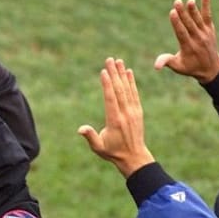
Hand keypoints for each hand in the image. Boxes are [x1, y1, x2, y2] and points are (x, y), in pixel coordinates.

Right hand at [78, 58, 154, 177]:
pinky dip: (132, 82)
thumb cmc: (113, 152)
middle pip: (119, 90)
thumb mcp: (99, 147)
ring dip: (122, 74)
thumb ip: (90, 136)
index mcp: (115, 121)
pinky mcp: (138, 112)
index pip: (111, 99)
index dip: (107, 84)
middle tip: (110, 60)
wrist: (134, 157)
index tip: (104, 71)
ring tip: (119, 61)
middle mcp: (125, 114)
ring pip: (127, 89)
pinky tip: (128, 73)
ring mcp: (133, 112)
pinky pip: (134, 94)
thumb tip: (80, 129)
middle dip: (114, 74)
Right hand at [153, 0, 218, 83]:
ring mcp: (205, 33)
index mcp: (188, 47)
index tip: (172, 12)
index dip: (177, 22)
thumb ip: (167, 62)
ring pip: (198, 19)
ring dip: (194, 9)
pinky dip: (206, 6)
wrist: (211, 68)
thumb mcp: (178, 67)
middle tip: (177, 2)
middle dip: (183, 12)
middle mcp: (197, 39)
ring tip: (190, 1)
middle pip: (189, 24)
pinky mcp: (210, 29)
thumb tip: (156, 66)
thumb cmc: (190, 67)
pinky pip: (208, 16)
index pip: (181, 33)